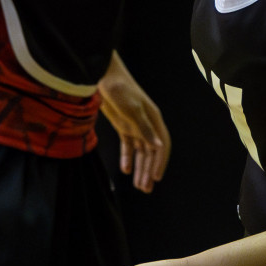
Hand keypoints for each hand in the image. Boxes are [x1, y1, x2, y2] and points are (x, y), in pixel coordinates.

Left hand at [97, 55, 170, 192]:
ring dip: (139, 168)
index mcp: (153, 119)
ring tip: (138, 186)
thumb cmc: (120, 88)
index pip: (162, 145)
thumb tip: (159, 146)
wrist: (104, 76)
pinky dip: (127, 158)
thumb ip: (144, 128)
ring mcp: (135, 125)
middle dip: (148, 170)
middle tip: (145, 189)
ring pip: (140, 151)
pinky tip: (125, 170)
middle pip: (151, 152)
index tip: (156, 178)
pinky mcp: (123, 126)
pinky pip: (128, 146)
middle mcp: (147, 124)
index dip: (160, 162)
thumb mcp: (132, 109)